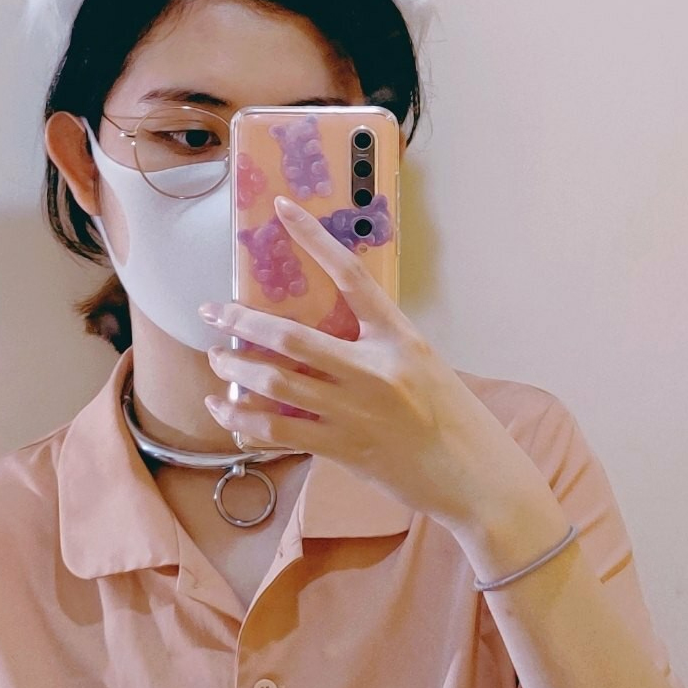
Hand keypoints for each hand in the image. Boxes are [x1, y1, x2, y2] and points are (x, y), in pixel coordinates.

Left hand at [202, 204, 562, 568]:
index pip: (351, 276)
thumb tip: (328, 334)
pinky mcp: (343, 448)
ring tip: (217, 360)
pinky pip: (279, 432)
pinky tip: (224, 409)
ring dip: (237, 370)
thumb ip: (380, 345)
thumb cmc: (452, 417)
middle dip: (242, 322)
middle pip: (291, 338)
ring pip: (276, 384)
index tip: (282, 210)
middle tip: (213, 313)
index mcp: (400, 338)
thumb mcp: (424, 364)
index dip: (313, 239)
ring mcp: (355, 411)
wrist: (473, 477)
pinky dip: (244, 419)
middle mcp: (375, 370)